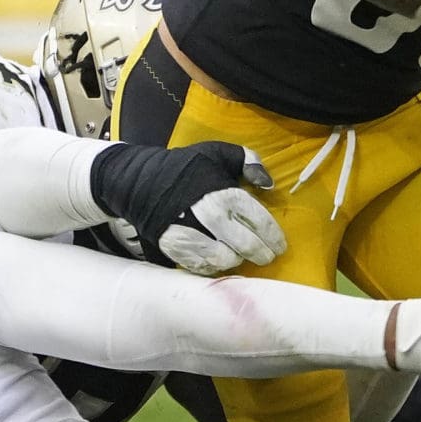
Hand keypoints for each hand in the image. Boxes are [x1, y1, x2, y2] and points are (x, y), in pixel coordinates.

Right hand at [88, 141, 285, 274]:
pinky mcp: (176, 248)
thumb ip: (247, 161)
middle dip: (261, 254)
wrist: (140, 181)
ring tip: (241, 257)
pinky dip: (214, 268)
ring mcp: (192, 235)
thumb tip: (267, 183)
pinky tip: (220, 262)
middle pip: (246, 245)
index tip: (280, 245)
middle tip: (267, 257)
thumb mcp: (218, 153)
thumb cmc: (186, 167)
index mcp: (225, 193)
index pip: (259, 221)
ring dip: (237, 261)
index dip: (273, 237)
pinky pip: (202, 267)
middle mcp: (211, 217)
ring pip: (225, 260)